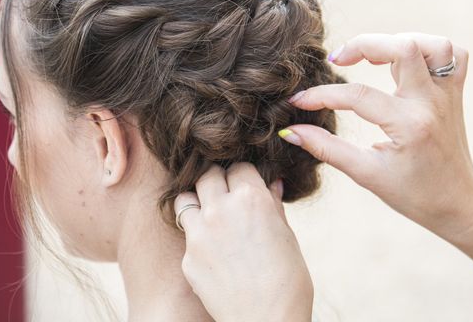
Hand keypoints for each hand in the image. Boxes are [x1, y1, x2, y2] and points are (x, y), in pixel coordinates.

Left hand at [174, 162, 312, 321]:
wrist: (268, 321)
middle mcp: (222, 209)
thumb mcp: (288, 236)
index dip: (244, 174)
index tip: (246, 182)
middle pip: (208, 175)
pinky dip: (195, 235)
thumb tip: (273, 184)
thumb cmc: (288, 280)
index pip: (239, 166)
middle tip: (226, 192)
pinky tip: (210, 247)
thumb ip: (273, 205)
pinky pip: (186, 235)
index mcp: (252, 198)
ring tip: (209, 213)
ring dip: (196, 201)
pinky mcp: (188, 258)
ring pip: (184, 198)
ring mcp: (200, 234)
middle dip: (217, 179)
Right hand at [278, 32, 472, 241]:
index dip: (322, 95)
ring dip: (399, 42)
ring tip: (374, 58)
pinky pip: (451, 54)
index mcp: (409, 126)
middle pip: (403, 48)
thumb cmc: (414, 193)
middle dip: (365, 45)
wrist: (458, 201)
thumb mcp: (366, 174)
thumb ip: (327, 149)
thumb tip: (291, 131)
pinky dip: (427, 48)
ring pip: (432, 44)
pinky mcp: (455, 91)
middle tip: (340, 60)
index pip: (358, 97)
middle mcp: (431, 103)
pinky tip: (405, 61)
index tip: (299, 101)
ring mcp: (448, 94)